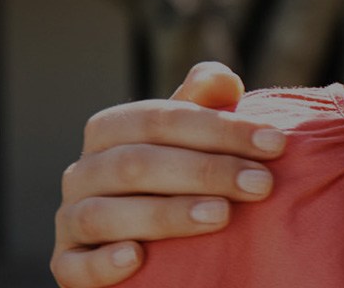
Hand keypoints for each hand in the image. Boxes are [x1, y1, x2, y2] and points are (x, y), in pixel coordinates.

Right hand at [50, 62, 285, 286]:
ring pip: (105, 213)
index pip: (160, 119)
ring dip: (166, 214)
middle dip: (206, 171)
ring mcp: (70, 220)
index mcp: (110, 131)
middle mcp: (83, 172)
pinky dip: (102, 262)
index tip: (276, 143)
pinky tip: (136, 258)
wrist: (145, 244)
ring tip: (222, 215)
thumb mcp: (190, 140)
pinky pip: (74, 266)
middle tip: (261, 184)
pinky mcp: (67, 265)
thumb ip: (203, 106)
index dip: (220, 128)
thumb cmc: (177, 180)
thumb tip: (223, 78)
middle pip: (137, 163)